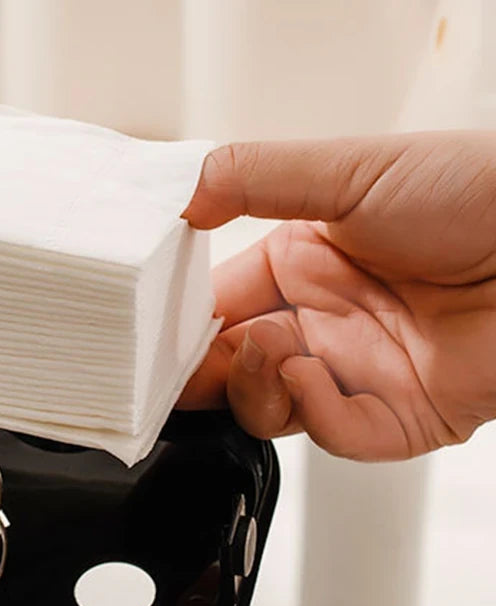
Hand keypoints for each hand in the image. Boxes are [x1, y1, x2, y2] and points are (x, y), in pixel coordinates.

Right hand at [178, 133, 495, 459]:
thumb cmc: (474, 191)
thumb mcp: (346, 168)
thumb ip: (250, 178)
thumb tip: (174, 201)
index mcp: (301, 264)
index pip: (216, 306)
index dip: (177, 323)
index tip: (142, 330)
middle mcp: (322, 322)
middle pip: (233, 367)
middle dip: (201, 371)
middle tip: (178, 365)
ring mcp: (357, 372)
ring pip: (270, 410)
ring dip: (253, 389)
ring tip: (270, 350)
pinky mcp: (400, 418)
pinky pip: (335, 437)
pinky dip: (312, 415)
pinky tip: (311, 373)